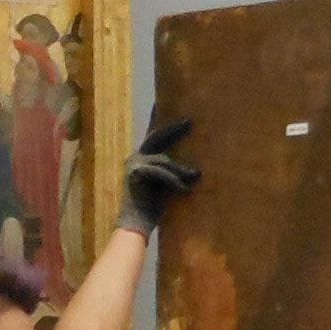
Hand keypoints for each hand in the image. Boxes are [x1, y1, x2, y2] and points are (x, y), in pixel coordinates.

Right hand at [120, 106, 197, 235]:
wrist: (136, 224)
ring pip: (163, 160)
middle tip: (189, 122)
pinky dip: (174, 182)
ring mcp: (134, 164)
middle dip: (173, 130)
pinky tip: (185, 190)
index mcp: (141, 159)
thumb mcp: (166, 186)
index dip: (159, 121)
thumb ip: (173, 173)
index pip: (154, 137)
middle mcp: (135, 158)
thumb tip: (196, 170)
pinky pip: (161, 173)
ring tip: (196, 175)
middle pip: (157, 137)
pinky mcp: (136, 172)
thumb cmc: (152, 208)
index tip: (163, 106)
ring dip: (181, 170)